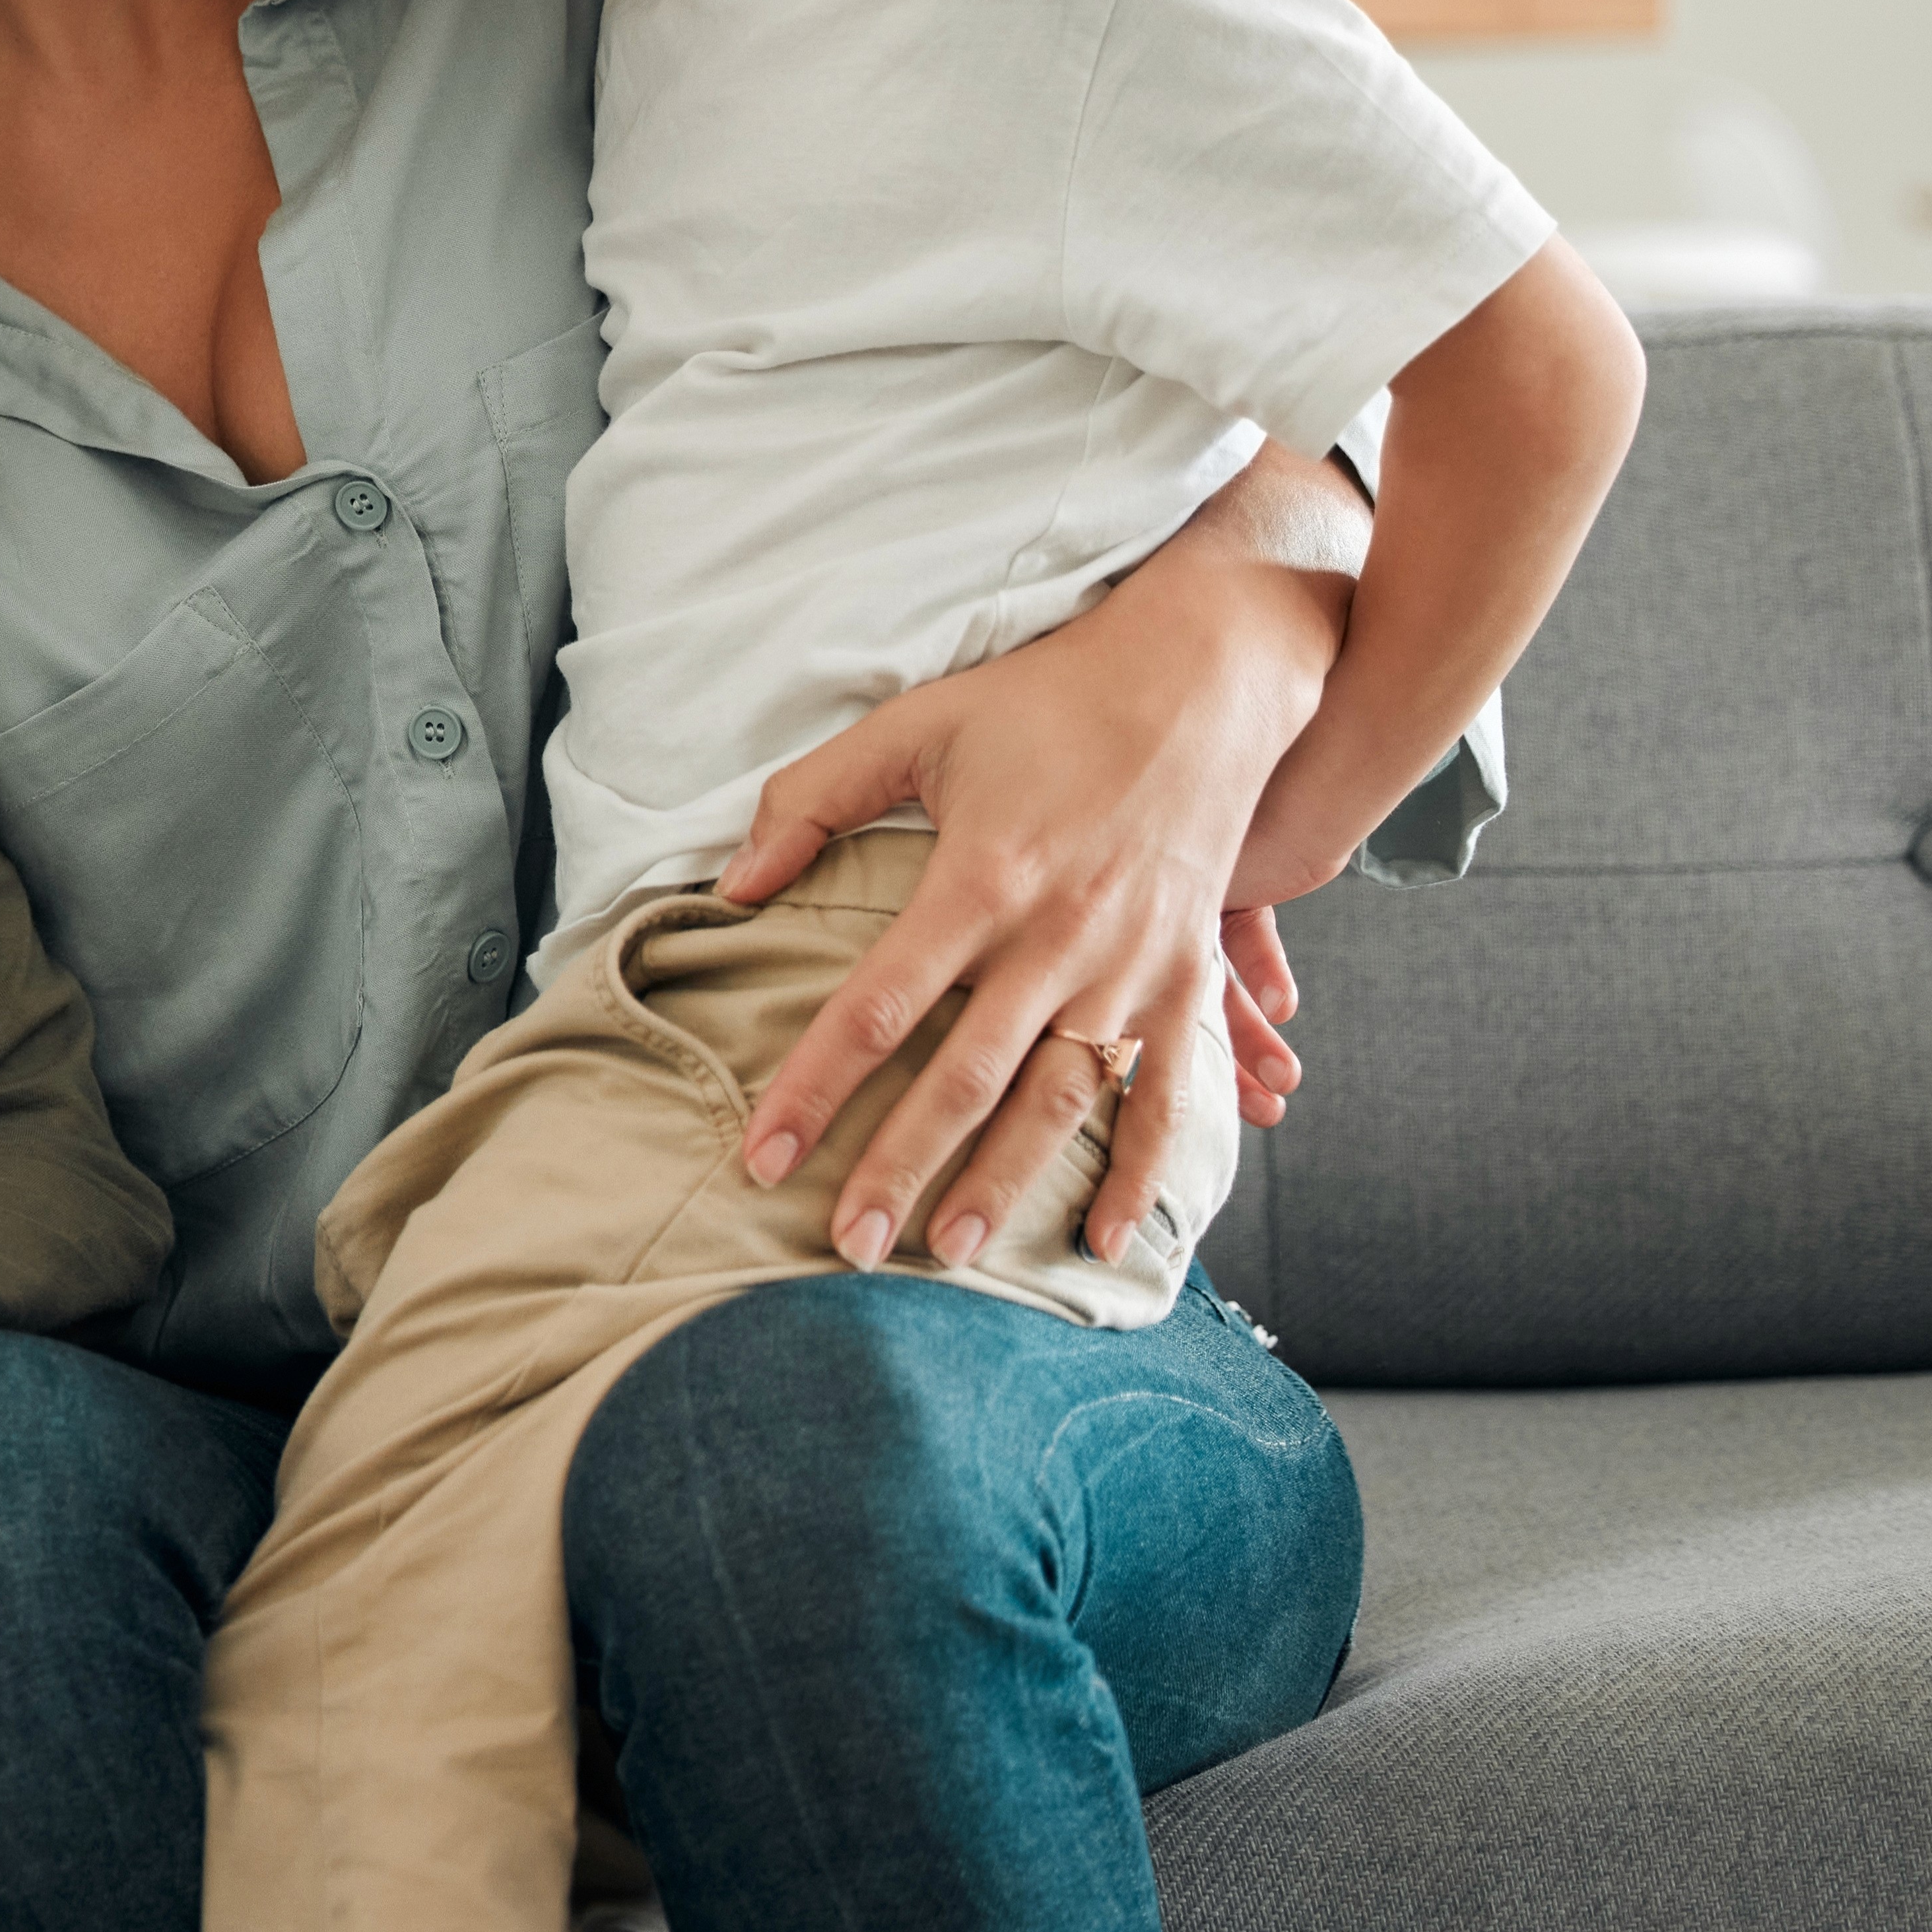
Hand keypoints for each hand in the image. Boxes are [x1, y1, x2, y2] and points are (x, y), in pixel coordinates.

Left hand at [719, 514, 1332, 1270]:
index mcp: (980, 879)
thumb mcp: (914, 724)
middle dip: (902, 1168)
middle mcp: (1057, 936)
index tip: (761, 1155)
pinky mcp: (1185, 977)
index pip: (876, 1006)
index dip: (815, 1087)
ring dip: (1007, 1183)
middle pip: (965, 1077)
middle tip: (848, 1246)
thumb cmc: (1042, 702)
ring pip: (1060, 1101)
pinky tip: (1102, 1240)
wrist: (1200, 680)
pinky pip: (1166, 1092)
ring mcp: (1128, 965)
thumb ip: (810, 799)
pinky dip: (1142, 1172)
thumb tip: (731, 885)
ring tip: (952, 1251)